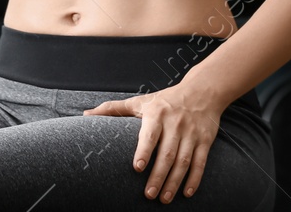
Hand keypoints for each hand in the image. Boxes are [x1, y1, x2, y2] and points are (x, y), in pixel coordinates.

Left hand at [84, 82, 226, 202]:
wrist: (202, 91)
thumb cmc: (165, 100)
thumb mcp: (140, 101)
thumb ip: (113, 109)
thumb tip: (86, 115)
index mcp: (157, 114)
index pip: (150, 134)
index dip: (144, 151)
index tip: (137, 168)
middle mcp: (176, 123)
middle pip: (167, 153)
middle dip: (158, 175)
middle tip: (148, 195)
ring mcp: (191, 133)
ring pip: (183, 161)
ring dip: (174, 182)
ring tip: (163, 199)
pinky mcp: (205, 140)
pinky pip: (200, 162)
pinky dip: (195, 178)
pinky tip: (187, 193)